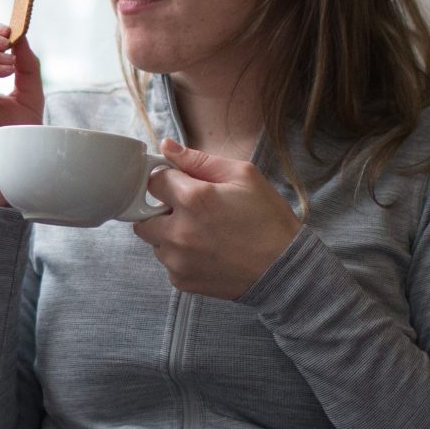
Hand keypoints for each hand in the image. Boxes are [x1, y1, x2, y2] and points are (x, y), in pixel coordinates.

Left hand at [129, 138, 301, 299]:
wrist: (285, 269)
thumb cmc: (268, 220)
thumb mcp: (243, 176)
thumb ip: (199, 160)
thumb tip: (167, 147)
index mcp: (193, 199)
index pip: (154, 181)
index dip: (168, 179)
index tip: (182, 184)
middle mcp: (178, 232)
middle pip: (144, 216)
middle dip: (162, 210)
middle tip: (191, 211)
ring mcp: (177, 260)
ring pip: (155, 241)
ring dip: (170, 235)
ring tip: (203, 234)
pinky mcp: (181, 281)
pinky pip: (168, 263)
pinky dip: (181, 257)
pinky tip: (207, 253)